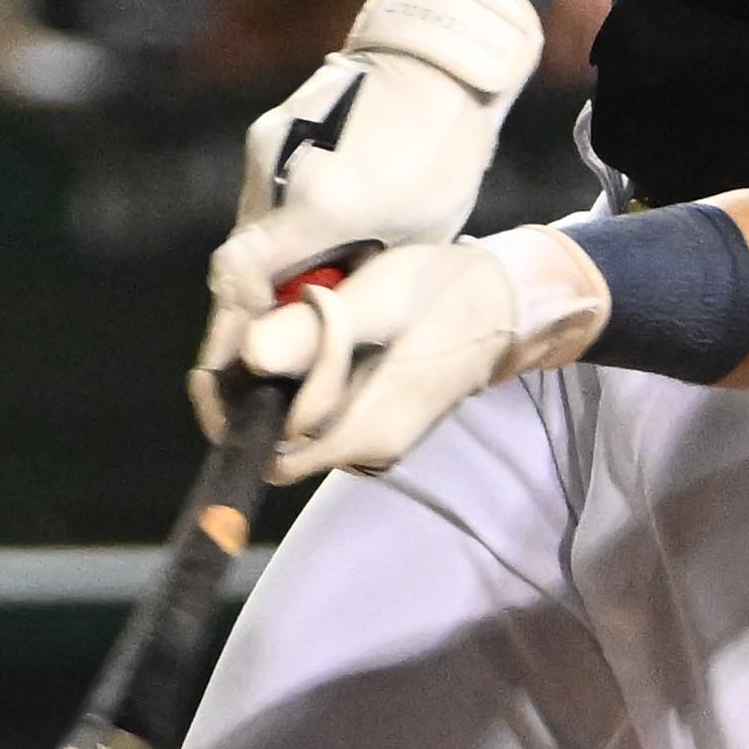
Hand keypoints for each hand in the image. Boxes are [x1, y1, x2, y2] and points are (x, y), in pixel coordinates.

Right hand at [194, 0, 542, 412]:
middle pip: (236, 266)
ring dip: (263, 278)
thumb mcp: (416, 237)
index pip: (243, 284)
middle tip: (256, 364)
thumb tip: (322, 337)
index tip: (236, 376)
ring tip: (295, 309)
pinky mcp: (268, 134)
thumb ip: (359, 283)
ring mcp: (266, 148)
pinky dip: (275, 240)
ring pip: (246, 235)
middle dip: (243, 320)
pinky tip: (305, 256)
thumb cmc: (443, 152)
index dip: (232, 337)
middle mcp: (279, 172)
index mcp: (322, 204)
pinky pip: (261, 204)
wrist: (439, 61)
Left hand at [237, 230, 603, 479]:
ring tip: (316, 324)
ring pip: (300, 430)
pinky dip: (313, 385)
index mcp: (365, 432)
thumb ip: (312, 334)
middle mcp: (367, 453)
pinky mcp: (378, 429)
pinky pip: (323, 420)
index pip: (277, 440)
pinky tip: (332, 338)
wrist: (502, 303)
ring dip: (292, 383)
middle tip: (287, 323)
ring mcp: (375, 445)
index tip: (287, 339)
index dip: (266, 391)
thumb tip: (246, 355)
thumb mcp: (376, 301)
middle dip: (271, 389)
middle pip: (283, 442)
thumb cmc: (442, 295)